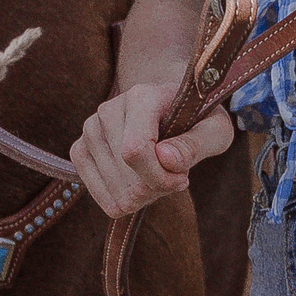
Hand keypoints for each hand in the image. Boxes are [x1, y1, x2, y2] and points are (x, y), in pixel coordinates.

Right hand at [69, 82, 235, 218]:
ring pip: (113, 190)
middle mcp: (109, 109)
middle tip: (174, 176)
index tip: (182, 179)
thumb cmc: (196, 118)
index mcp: (142, 97)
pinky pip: (97, 193)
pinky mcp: (80, 148)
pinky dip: (121, 199)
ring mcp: (91, 128)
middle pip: (125, 175)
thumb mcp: (215, 128)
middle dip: (156, 188)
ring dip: (142, 194)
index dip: (160, 178)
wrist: (169, 103)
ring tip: (158, 174)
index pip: (135, 151)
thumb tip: (165, 160)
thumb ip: (196, 144)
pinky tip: (138, 184)